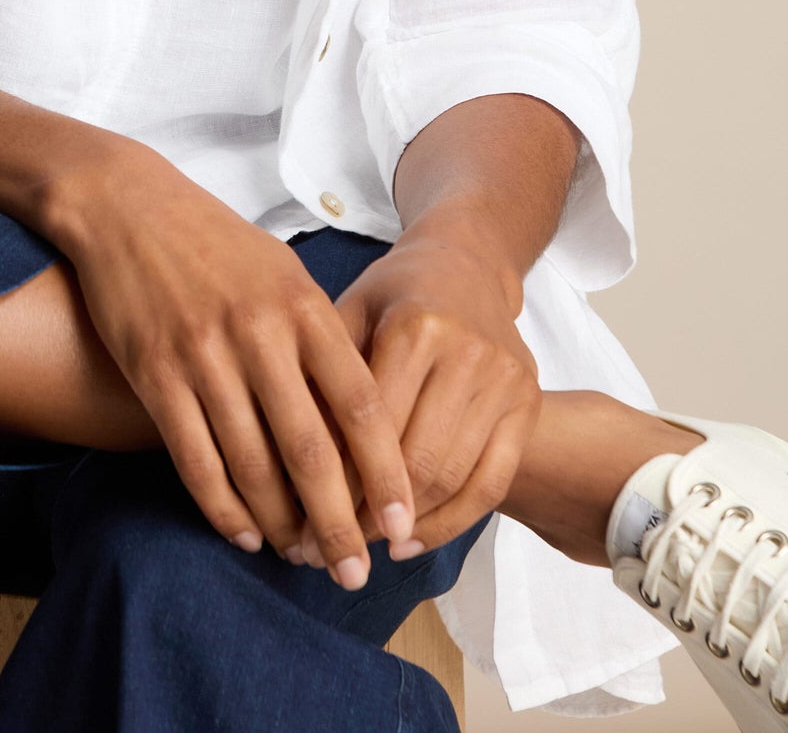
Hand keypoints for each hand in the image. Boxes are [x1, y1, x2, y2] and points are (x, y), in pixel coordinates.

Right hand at [48, 145, 416, 585]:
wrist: (126, 206)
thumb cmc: (214, 241)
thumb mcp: (282, 271)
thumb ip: (319, 335)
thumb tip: (356, 415)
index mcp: (302, 305)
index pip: (360, 405)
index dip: (386, 474)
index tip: (402, 525)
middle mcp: (259, 333)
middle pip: (311, 450)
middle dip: (339, 523)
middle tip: (356, 573)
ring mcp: (204, 355)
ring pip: (252, 465)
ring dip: (280, 524)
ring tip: (300, 557)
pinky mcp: (155, 374)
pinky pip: (196, 460)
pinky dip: (222, 508)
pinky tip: (242, 533)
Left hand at [331, 214, 542, 559]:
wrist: (467, 261)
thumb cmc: (394, 291)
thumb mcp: (350, 310)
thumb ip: (323, 374)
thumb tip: (283, 459)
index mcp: (416, 326)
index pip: (372, 426)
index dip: (338, 482)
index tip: (304, 525)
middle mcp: (467, 354)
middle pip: (415, 461)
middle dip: (367, 516)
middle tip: (328, 551)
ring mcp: (505, 381)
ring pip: (453, 479)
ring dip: (405, 527)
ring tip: (362, 551)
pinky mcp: (528, 403)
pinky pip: (491, 483)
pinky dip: (451, 522)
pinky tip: (410, 541)